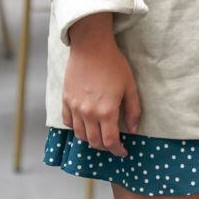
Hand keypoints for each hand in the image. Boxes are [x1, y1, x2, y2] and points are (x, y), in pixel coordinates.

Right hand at [62, 13, 141, 155]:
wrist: (91, 46)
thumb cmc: (113, 64)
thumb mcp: (129, 86)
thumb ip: (133, 109)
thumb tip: (133, 129)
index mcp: (106, 111)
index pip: (110, 141)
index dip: (117, 150)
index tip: (123, 152)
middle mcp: (88, 113)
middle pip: (94, 142)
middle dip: (105, 147)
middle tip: (112, 144)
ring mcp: (74, 107)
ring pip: (80, 135)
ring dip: (90, 139)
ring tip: (99, 136)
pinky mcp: (66, 100)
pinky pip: (68, 122)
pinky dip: (76, 128)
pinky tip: (83, 124)